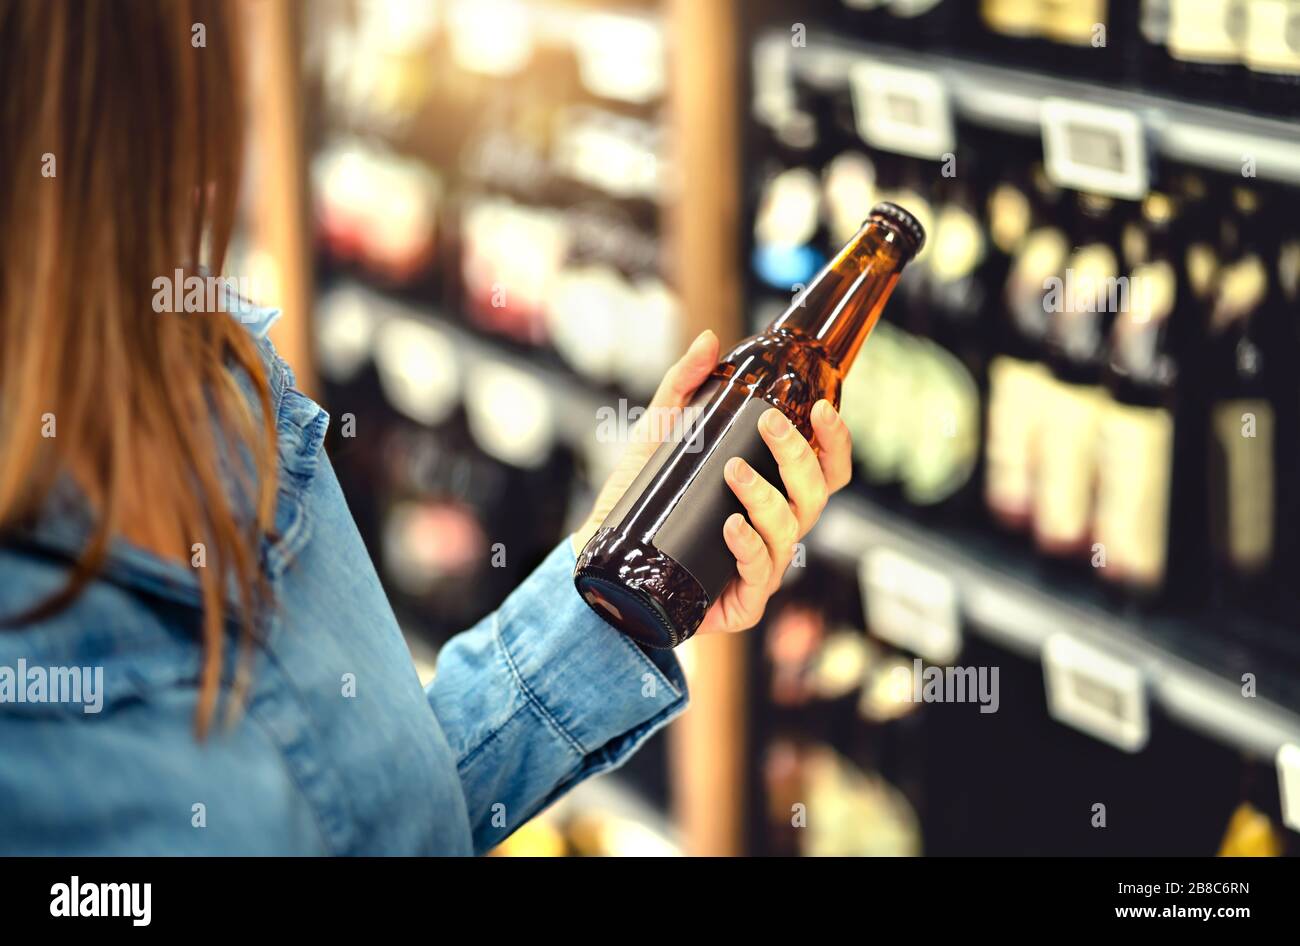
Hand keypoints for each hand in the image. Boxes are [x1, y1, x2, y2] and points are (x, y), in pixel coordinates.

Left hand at [572, 329, 853, 636]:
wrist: (602, 556)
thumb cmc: (640, 498)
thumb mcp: (659, 433)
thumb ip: (683, 385)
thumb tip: (710, 340)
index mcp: (772, 490)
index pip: (825, 467)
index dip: (835, 440)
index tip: (822, 407)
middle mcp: (775, 527)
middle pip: (817, 493)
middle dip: (798, 455)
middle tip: (768, 424)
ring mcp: (761, 566)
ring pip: (790, 531)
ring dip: (767, 496)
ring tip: (733, 471)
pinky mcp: (741, 602)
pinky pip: (759, 574)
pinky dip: (749, 546)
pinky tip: (730, 526)